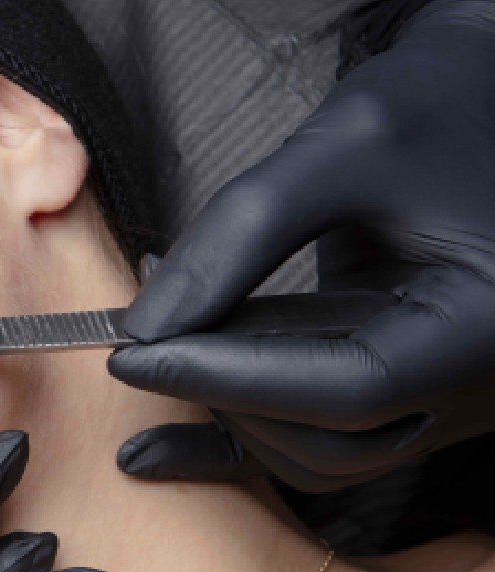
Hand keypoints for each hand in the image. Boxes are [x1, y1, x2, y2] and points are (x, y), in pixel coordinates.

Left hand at [108, 0, 494, 492]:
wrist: (481, 97)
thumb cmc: (434, 104)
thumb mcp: (341, 148)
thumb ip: (242, 233)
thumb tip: (146, 326)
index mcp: (488, 325)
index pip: (349, 388)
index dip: (228, 376)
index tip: (133, 353)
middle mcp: (478, 381)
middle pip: (329, 436)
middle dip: (220, 392)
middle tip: (139, 339)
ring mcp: (444, 395)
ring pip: (318, 453)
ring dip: (225, 408)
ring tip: (162, 337)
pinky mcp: (403, 388)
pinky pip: (314, 440)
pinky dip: (236, 439)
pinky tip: (153, 448)